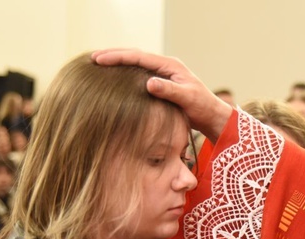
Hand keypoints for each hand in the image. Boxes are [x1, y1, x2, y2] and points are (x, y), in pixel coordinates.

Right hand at [91, 49, 232, 142]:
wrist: (212, 116)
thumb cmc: (202, 108)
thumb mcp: (187, 99)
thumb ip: (169, 91)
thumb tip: (148, 83)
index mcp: (170, 65)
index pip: (139, 57)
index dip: (118, 57)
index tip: (99, 59)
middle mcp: (166, 66)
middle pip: (135, 56)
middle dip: (114, 56)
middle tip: (92, 58)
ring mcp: (164, 74)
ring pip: (136, 64)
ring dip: (118, 64)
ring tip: (99, 65)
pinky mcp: (162, 84)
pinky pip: (140, 75)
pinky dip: (126, 75)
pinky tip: (115, 80)